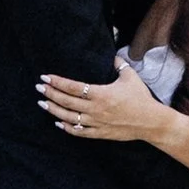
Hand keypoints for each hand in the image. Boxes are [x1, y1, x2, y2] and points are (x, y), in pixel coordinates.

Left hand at [36, 59, 167, 145]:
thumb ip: (119, 64)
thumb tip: (112, 55)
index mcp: (101, 93)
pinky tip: (58, 122)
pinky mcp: (99, 133)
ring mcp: (96, 122)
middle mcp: (95, 109)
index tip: (45, 77)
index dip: (57, 81)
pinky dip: (66, 127)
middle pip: (66, 101)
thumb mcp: (131, 77)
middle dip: (50, 94)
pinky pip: (79, 132)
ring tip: (42, 103)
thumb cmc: (141, 98)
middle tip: (38, 88)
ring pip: (69, 117)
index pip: (73, 87)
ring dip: (54, 110)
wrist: (150, 122)